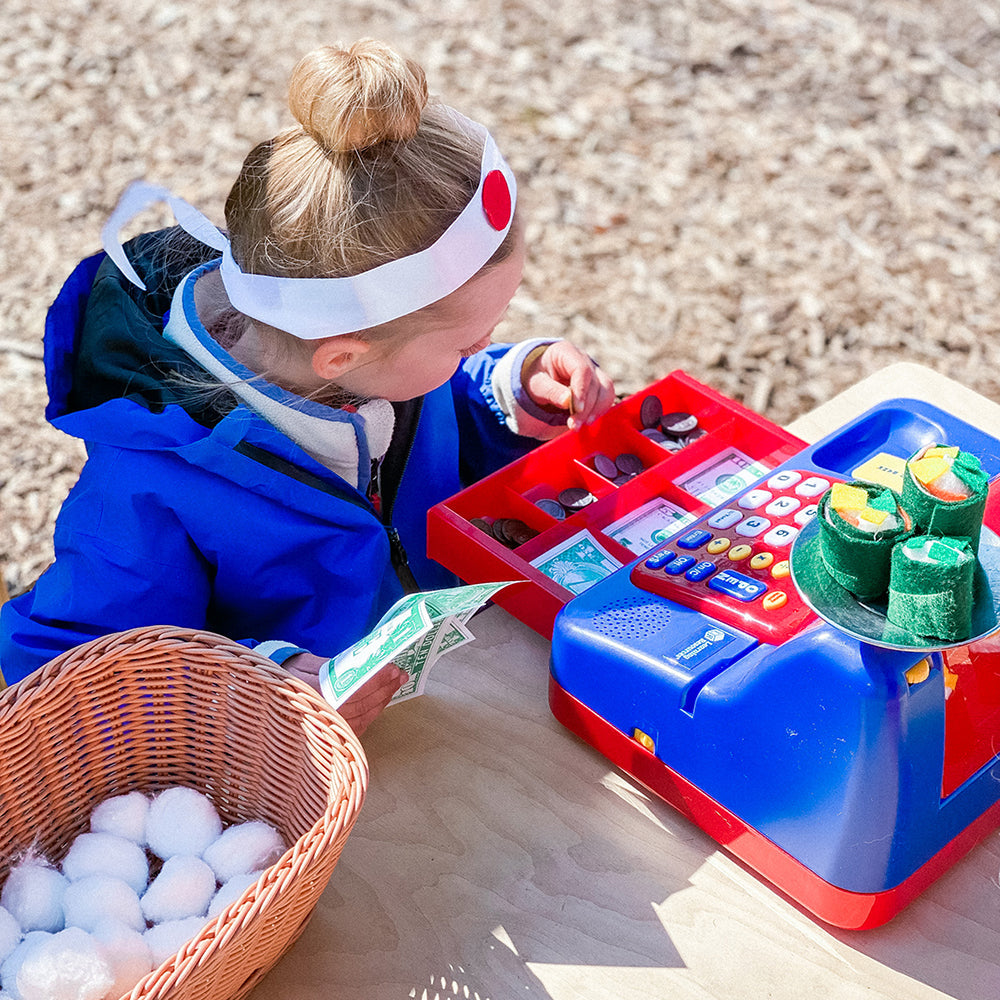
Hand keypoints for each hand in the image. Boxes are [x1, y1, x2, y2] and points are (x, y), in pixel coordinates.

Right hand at [283, 652, 406, 736]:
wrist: (266, 699)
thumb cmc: (285, 676)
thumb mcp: (304, 663)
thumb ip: (331, 664)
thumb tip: (363, 662)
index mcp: (314, 697)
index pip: (353, 689)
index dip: (376, 680)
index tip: (392, 669)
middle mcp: (321, 718)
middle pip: (362, 705)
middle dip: (384, 688)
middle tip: (400, 674)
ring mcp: (327, 731)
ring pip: (364, 717)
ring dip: (383, 700)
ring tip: (396, 684)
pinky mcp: (330, 739)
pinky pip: (358, 727)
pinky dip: (373, 713)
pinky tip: (382, 700)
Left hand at [521, 341, 615, 430]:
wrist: (541, 377)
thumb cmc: (538, 378)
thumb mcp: (537, 384)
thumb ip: (551, 391)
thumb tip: (567, 402)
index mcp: (566, 352)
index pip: (581, 369)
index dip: (581, 390)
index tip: (577, 409)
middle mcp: (584, 359)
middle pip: (594, 383)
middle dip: (586, 407)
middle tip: (574, 425)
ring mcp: (594, 370)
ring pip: (606, 389)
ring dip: (596, 409)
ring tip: (581, 424)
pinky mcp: (599, 383)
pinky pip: (607, 396)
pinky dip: (600, 410)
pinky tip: (588, 420)